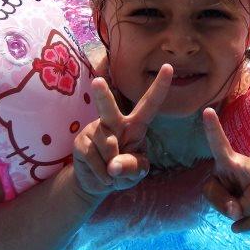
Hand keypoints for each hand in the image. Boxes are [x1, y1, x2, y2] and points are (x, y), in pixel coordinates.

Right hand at [71, 64, 172, 197]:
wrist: (97, 183)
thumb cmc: (123, 171)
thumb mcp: (136, 172)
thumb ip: (132, 167)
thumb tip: (113, 166)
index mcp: (135, 125)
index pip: (150, 104)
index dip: (159, 87)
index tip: (169, 67)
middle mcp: (114, 122)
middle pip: (109, 107)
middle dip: (102, 95)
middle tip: (98, 81)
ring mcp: (95, 130)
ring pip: (106, 144)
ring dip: (111, 165)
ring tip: (111, 173)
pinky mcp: (81, 142)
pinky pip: (92, 157)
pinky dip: (100, 173)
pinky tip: (101, 175)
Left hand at [202, 107, 249, 231]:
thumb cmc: (226, 188)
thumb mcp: (213, 192)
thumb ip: (220, 200)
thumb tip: (237, 211)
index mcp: (227, 158)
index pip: (218, 142)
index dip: (212, 128)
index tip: (206, 111)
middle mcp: (248, 163)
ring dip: (242, 214)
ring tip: (238, 206)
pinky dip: (248, 224)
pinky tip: (242, 223)